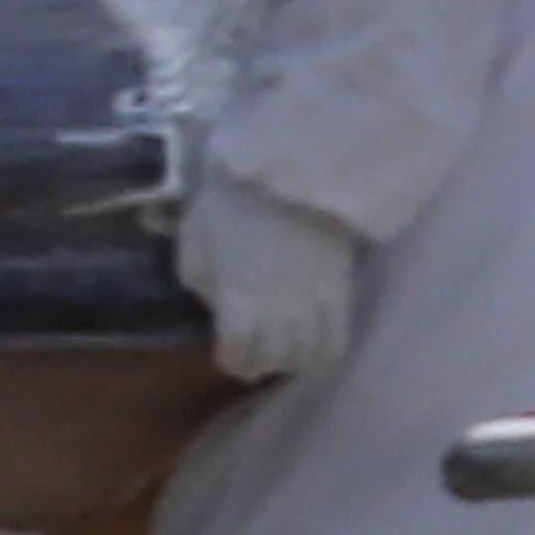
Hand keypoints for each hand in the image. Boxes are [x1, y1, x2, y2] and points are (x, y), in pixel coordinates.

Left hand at [174, 168, 361, 383]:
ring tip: (281, 349)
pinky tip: (312, 344)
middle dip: (258, 362)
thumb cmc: (232, 201)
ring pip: (306, 358)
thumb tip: (216, 301)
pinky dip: (322, 352)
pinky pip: (337, 342)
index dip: (230, 358)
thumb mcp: (194, 237)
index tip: (226, 353)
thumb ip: (199, 279)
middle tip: (252, 353)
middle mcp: (278, 313)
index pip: (236, 354)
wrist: (290, 172)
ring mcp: (313, 306)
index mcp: (238, 300)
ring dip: (289, 360)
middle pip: (272, 361)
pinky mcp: (340, 294)